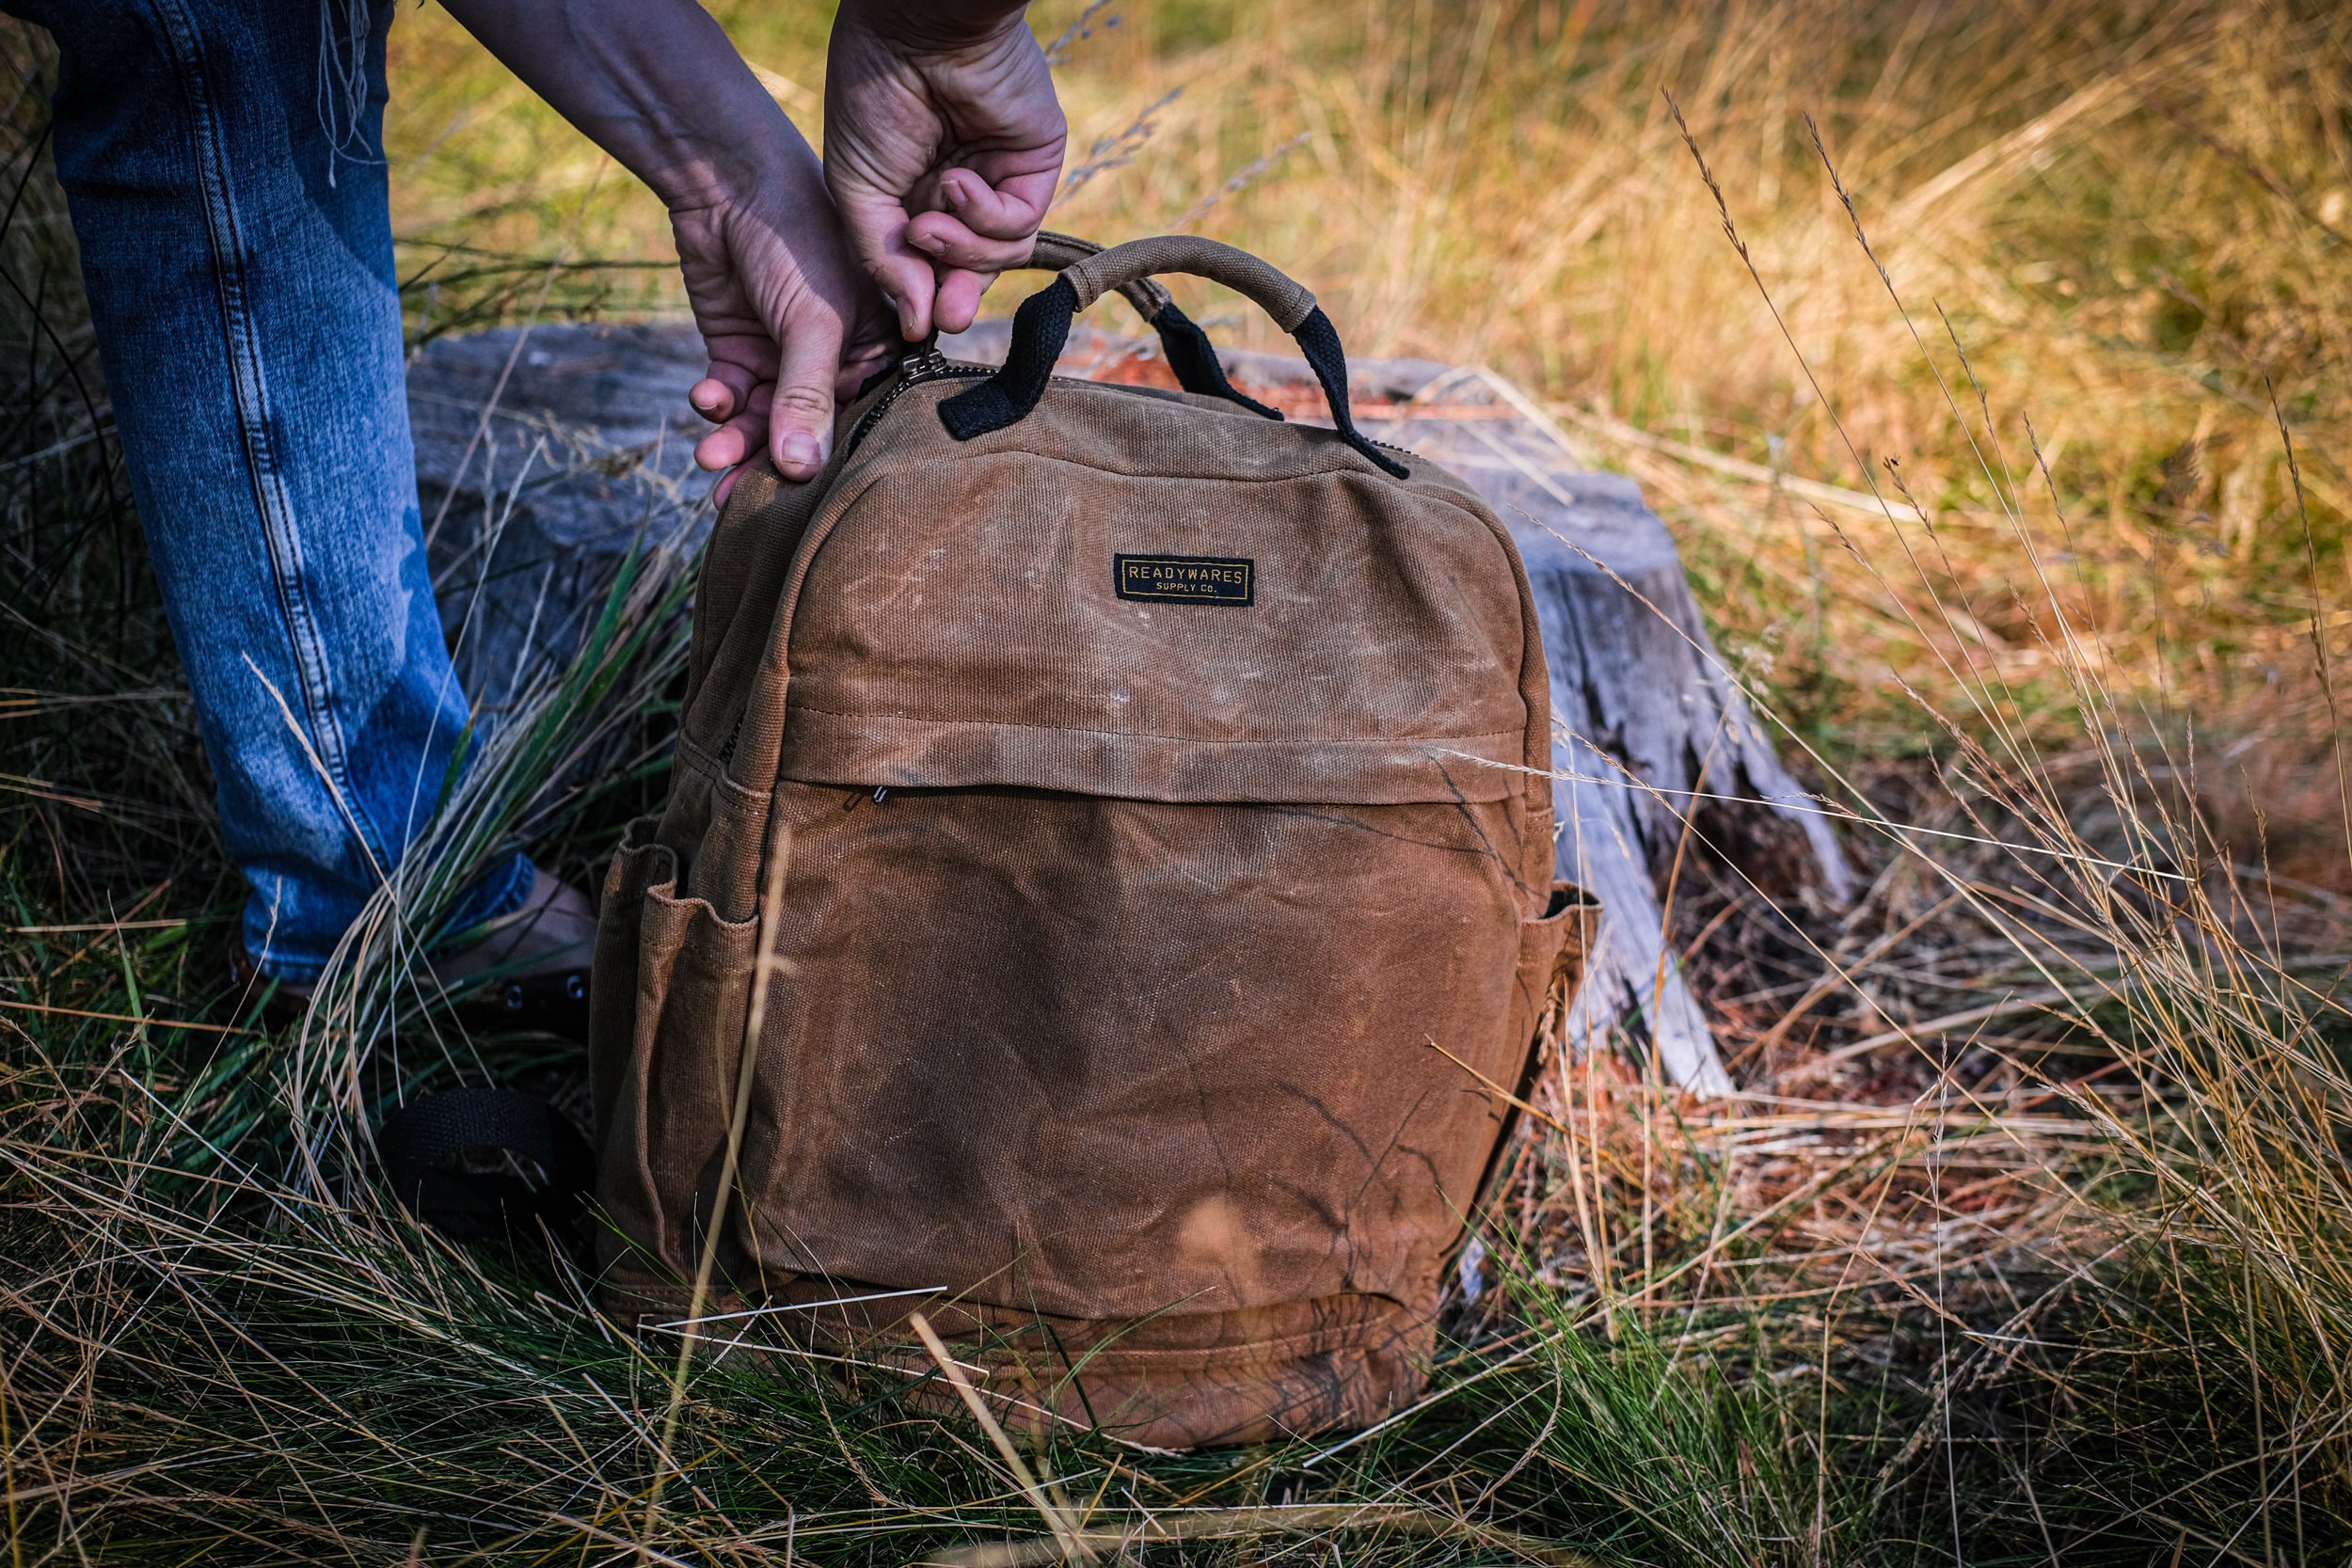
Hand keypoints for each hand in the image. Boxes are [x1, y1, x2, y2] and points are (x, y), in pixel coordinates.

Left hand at [670, 167, 895, 488]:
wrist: (726, 181)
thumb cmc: (797, 237)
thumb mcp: (812, 322)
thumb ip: (806, 397)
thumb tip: (799, 470)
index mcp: (879, 348)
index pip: (862, 419)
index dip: (834, 459)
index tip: (805, 497)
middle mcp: (837, 359)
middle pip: (807, 429)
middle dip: (771, 463)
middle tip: (738, 499)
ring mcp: (785, 355)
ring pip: (764, 421)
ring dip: (735, 442)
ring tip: (709, 458)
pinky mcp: (740, 348)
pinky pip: (731, 395)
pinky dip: (717, 403)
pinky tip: (707, 397)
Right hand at [825, 1, 1066, 340]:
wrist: (912, 30)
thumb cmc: (872, 95)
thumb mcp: (856, 191)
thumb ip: (882, 259)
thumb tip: (915, 323)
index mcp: (914, 193)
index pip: (928, 264)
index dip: (923, 297)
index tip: (913, 323)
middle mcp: (960, 190)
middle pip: (970, 268)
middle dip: (955, 294)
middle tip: (941, 314)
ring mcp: (1000, 177)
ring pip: (997, 254)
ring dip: (961, 249)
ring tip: (926, 224)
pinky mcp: (1033, 166)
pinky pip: (1020, 223)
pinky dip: (987, 217)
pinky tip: (958, 185)